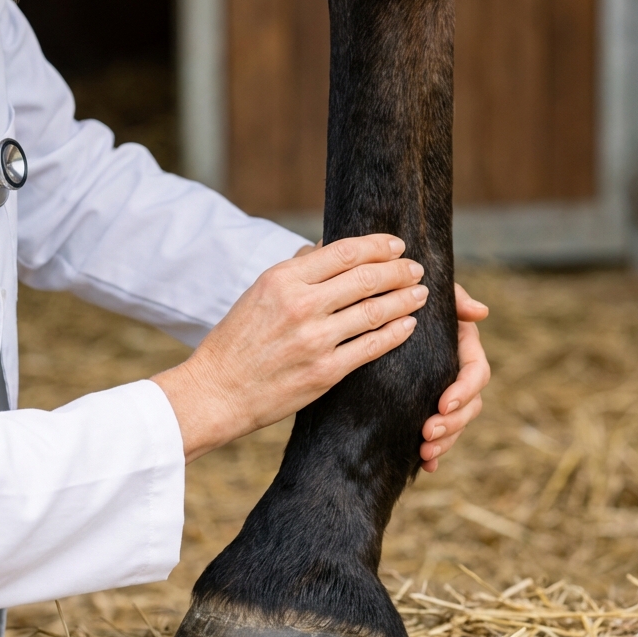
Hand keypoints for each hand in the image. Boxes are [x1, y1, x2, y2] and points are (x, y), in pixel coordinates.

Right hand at [153, 235, 427, 461]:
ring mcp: (314, 339)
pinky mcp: (325, 372)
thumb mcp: (258, 293)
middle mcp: (300, 305)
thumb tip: (326, 248)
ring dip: (404, 300)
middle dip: (398, 271)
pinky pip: (370, 347)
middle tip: (417, 269)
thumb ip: (295, 269)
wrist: (217, 391)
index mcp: (282, 279)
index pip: (343, 252)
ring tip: (420, 294)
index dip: (377, 246)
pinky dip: (395, 333)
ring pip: (373, 311)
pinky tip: (408, 325)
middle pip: (365, 278)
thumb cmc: (236, 340)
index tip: (396, 245)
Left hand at [419, 282, 489, 472]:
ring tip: (424, 452)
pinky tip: (425, 466)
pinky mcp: (426, 406)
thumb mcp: (432, 292)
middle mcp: (458, 371)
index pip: (477, 372)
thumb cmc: (408, 291)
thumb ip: (455, 298)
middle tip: (427, 434)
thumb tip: (480, 312)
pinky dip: (436, 453)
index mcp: (464, 346)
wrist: (379, 302)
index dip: (464, 390)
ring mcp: (444, 391)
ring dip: (445, 441)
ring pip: (456, 423)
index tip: (443, 402)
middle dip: (453, 424)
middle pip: (470, 405)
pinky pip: (438, 434)